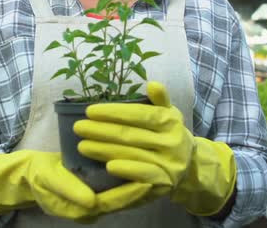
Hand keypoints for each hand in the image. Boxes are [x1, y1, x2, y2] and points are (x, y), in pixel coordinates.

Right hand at [0, 150, 157, 220]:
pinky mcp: (97, 189)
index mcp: (83, 210)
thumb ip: (69, 191)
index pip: (113, 203)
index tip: (147, 181)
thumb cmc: (39, 177)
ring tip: (158, 167)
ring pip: (122, 192)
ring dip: (139, 180)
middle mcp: (94, 208)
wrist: (30, 175)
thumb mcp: (50, 181)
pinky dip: (129, 175)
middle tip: (161, 173)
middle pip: (123, 200)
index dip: (130, 193)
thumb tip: (90, 201)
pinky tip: (142, 162)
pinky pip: (117, 186)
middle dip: (142, 188)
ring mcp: (96, 199)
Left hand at [74, 81, 194, 193]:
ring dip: (104, 150)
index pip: (139, 114)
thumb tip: (152, 84)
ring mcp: (169, 163)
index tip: (89, 111)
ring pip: (132, 154)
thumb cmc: (169, 135)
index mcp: (170, 121)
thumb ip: (160, 100)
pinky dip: (126, 169)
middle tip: (78, 128)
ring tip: (82, 146)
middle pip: (131, 135)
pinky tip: (107, 166)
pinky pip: (143, 175)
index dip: (114, 112)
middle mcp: (172, 142)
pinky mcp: (164, 182)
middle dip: (101, 131)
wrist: (189, 167)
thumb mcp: (169, 114)